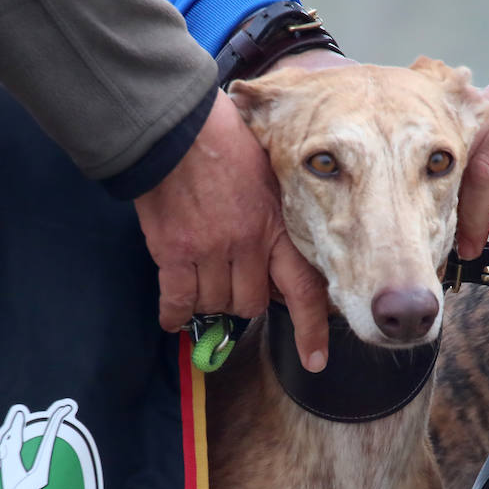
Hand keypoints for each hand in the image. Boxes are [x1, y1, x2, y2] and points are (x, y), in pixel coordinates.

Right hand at [134, 88, 330, 370]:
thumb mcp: (269, 175)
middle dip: (247, 301)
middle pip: (254, 304)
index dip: (311, 329)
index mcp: (276, 226)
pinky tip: (174, 319)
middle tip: (236, 284)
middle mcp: (247, 245)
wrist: (175, 128)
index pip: (303, 289)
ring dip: (211, 303)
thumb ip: (276, 217)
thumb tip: (277, 259)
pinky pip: (178, 300)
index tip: (314, 360)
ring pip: (217, 304)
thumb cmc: (224, 142)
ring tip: (204, 283)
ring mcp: (209, 250)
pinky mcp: (173, 252)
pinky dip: (175, 314)